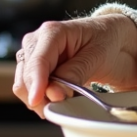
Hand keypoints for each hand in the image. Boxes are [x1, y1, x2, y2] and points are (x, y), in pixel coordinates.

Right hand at [12, 15, 136, 117]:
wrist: (114, 40)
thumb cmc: (107, 40)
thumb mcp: (98, 55)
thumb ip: (75, 73)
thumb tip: (54, 93)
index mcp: (53, 32)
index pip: (38, 61)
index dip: (36, 83)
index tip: (38, 101)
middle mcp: (37, 42)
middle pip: (25, 76)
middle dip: (40, 95)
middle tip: (64, 105)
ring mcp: (34, 56)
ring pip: (23, 85)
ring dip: (40, 99)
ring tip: (65, 101)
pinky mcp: (36, 69)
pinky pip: (30, 90)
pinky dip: (42, 98)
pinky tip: (60, 98)